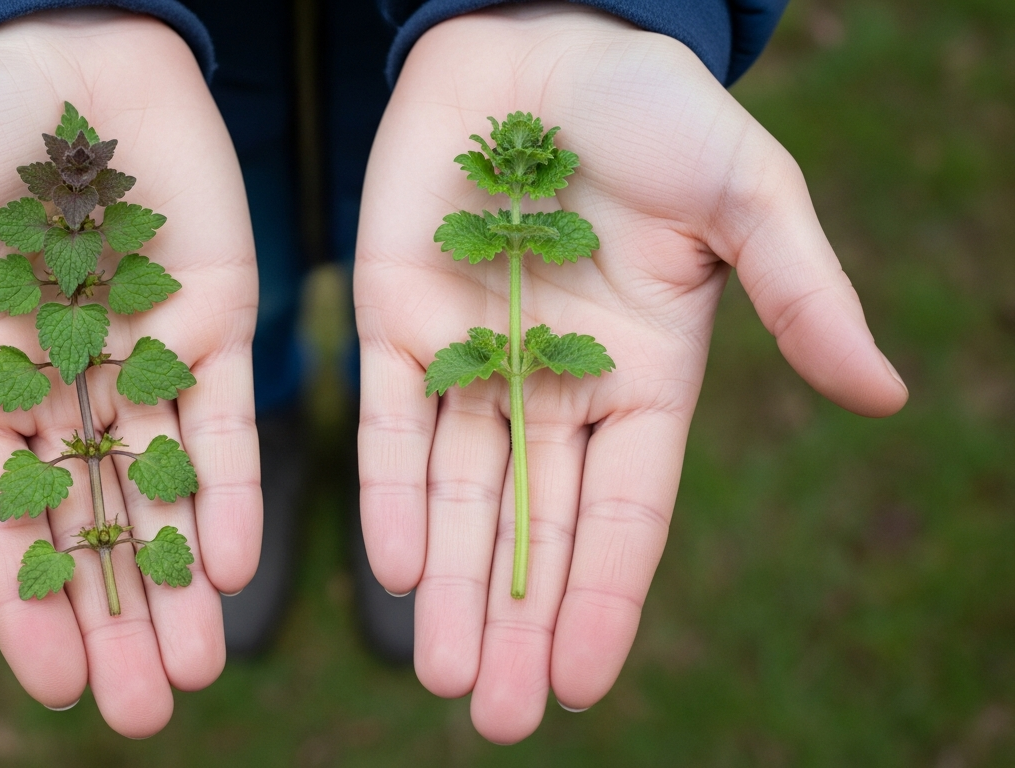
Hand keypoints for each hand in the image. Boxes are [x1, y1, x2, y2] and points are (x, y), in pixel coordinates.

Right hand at [0, 10, 259, 737]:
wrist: (58, 39)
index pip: (1, 514)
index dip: (25, 600)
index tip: (53, 685)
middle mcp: (62, 385)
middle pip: (91, 524)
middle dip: (116, 617)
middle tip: (144, 711)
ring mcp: (144, 356)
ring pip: (162, 491)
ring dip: (179, 581)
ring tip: (196, 672)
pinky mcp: (216, 318)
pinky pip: (224, 417)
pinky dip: (230, 489)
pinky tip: (233, 565)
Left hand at [355, 5, 905, 742]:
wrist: (540, 39)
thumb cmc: (654, 112)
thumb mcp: (748, 193)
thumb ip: (803, 293)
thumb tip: (883, 393)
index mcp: (643, 380)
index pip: (625, 516)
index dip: (601, 599)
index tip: (577, 684)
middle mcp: (554, 390)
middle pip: (534, 530)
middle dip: (515, 622)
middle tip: (498, 717)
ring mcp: (472, 362)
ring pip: (459, 498)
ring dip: (448, 587)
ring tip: (443, 677)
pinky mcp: (398, 324)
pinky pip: (395, 425)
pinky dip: (391, 494)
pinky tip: (392, 569)